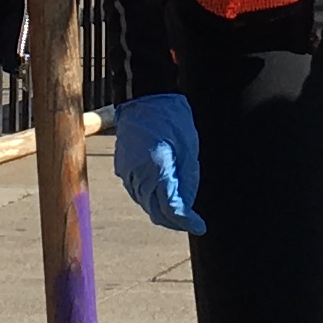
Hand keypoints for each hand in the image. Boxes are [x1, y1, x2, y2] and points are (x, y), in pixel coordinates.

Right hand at [108, 90, 204, 232]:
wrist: (144, 96)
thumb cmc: (172, 117)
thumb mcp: (189, 147)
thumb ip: (187, 179)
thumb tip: (187, 205)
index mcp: (157, 168)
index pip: (171, 207)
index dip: (186, 221)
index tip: (199, 226)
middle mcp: (138, 174)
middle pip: (155, 210)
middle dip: (174, 220)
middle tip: (192, 221)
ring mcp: (127, 171)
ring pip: (145, 203)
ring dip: (161, 210)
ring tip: (180, 211)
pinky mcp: (122, 167)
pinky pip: (137, 191)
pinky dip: (151, 198)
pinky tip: (163, 195)